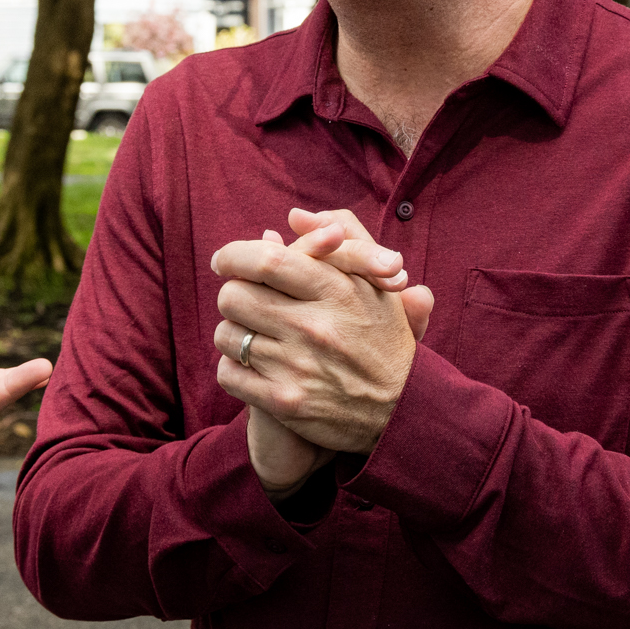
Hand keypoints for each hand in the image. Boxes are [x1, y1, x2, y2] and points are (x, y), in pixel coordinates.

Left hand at [211, 209, 427, 454]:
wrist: (404, 411)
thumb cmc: (384, 340)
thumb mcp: (376, 282)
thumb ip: (341, 238)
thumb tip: (294, 217)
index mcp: (336, 291)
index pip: (266, 261)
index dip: (234, 256)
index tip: (226, 260)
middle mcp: (314, 326)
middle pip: (234, 295)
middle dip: (235, 295)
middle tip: (248, 302)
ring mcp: (298, 366)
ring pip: (227, 335)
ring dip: (235, 334)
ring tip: (255, 337)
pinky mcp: (285, 402)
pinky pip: (228, 374)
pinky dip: (233, 369)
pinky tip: (253, 367)